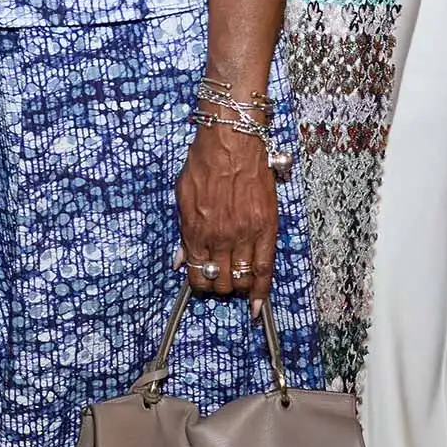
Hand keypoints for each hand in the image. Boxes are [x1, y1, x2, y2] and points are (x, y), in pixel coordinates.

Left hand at [177, 122, 277, 301]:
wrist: (231, 141)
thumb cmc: (204, 163)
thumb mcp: (182, 197)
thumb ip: (182, 233)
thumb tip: (179, 261)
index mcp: (196, 230)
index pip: (197, 273)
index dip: (198, 284)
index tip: (200, 284)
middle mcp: (221, 237)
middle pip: (220, 281)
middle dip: (218, 287)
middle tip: (219, 282)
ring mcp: (246, 234)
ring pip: (243, 278)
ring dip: (238, 288)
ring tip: (237, 286)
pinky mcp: (267, 228)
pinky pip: (266, 268)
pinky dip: (262, 291)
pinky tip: (259, 306)